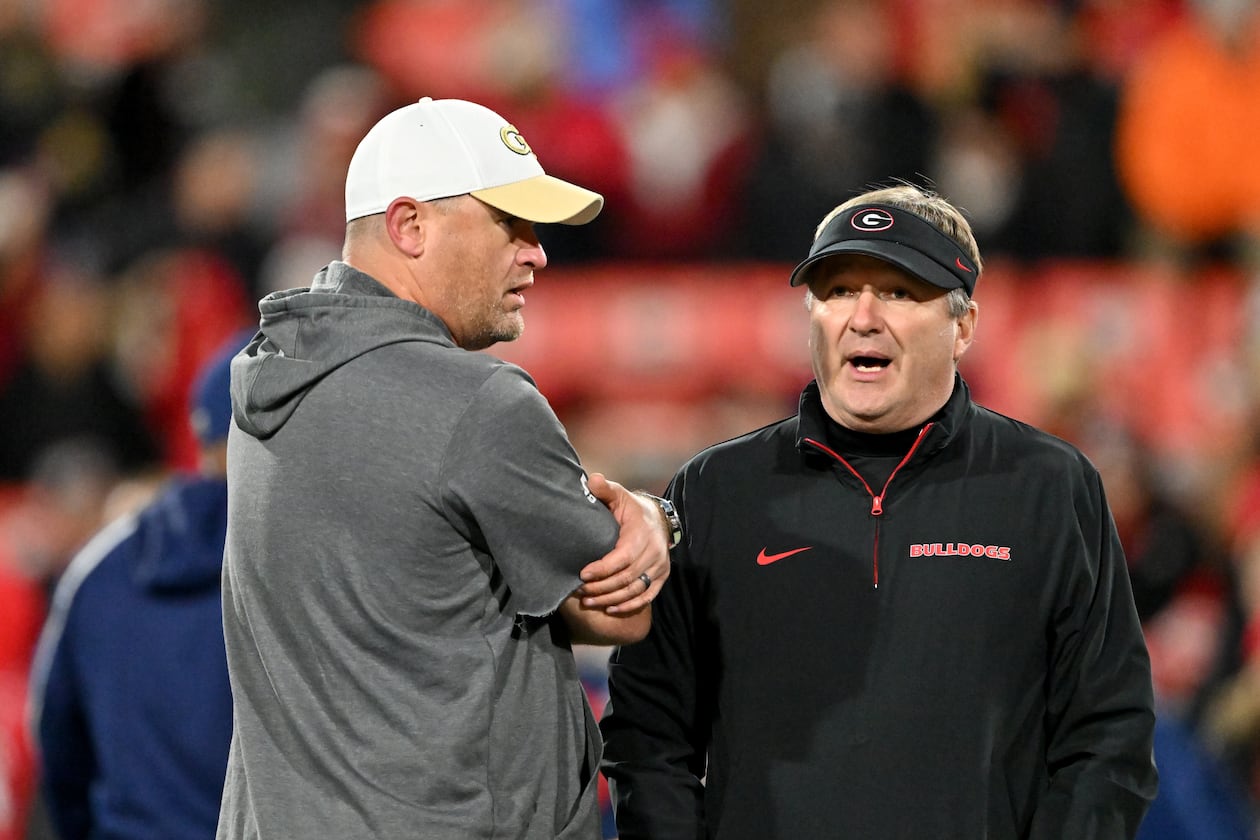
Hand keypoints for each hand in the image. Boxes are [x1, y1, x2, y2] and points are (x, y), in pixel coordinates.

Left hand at [577, 473, 670, 613]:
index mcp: (642, 533)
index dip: (603, 569)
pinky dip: (628, 606)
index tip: (582, 574)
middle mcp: (654, 552)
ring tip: (589, 601)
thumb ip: (604, 489)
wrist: (658, 519)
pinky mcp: (662, 577)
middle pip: (627, 577)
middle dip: (602, 587)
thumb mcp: (619, 495)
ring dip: (611, 599)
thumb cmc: (631, 509)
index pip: (623, 557)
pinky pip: (647, 596)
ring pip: (635, 590)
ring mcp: (660, 566)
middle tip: (581, 591)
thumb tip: (591, 480)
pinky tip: (610, 608)